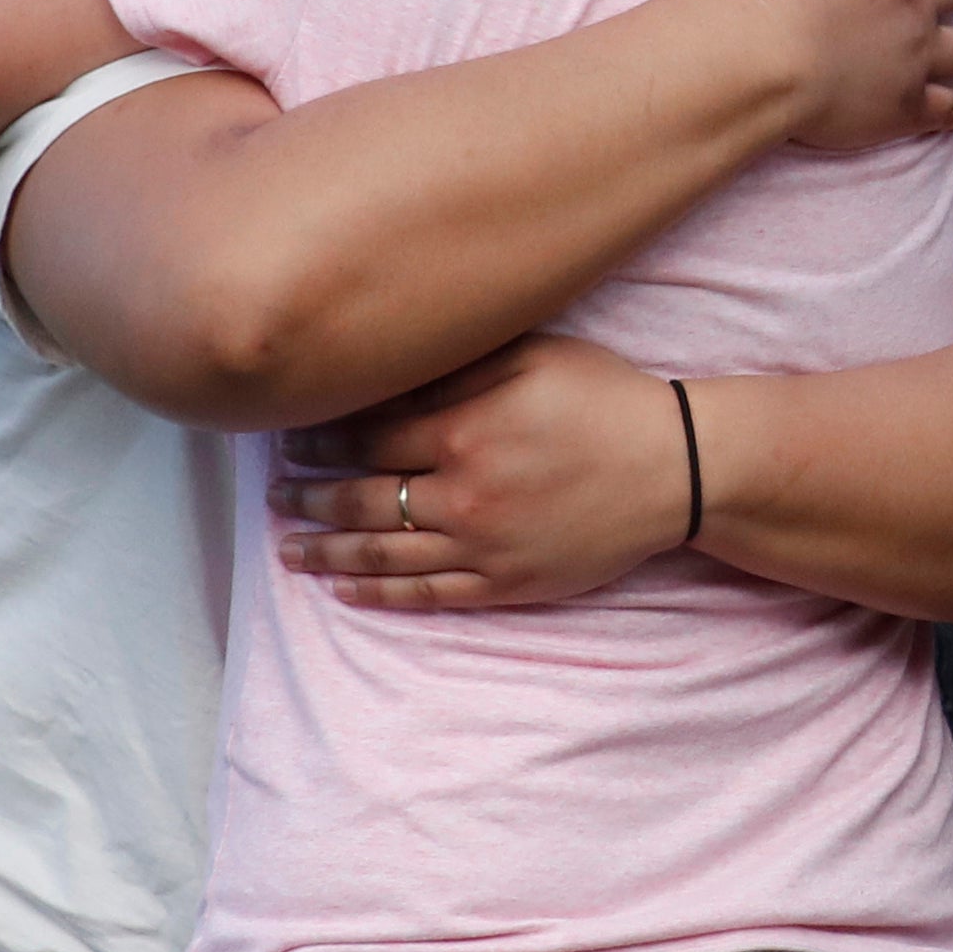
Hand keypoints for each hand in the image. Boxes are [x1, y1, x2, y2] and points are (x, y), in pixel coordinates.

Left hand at [267, 334, 689, 608]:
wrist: (678, 469)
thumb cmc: (606, 399)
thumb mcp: (534, 356)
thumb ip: (454, 368)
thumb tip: (382, 376)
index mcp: (464, 433)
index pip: (367, 438)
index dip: (320, 439)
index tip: (288, 438)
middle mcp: (464, 496)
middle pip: (361, 501)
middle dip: (309, 497)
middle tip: (273, 494)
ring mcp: (485, 547)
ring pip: (384, 554)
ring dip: (327, 551)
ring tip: (289, 548)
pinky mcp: (508, 583)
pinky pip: (428, 595)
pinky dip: (380, 592)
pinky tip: (346, 586)